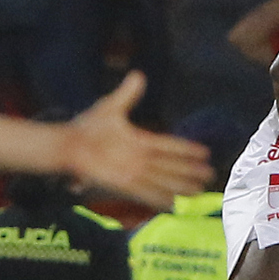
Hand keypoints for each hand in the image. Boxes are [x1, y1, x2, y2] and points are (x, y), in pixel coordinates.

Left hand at [56, 74, 214, 209]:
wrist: (68, 146)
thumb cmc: (87, 128)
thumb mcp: (110, 108)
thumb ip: (127, 93)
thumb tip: (139, 75)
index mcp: (141, 141)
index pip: (169, 145)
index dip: (187, 150)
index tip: (204, 152)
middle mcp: (141, 159)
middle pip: (172, 167)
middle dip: (191, 171)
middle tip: (210, 175)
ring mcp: (134, 172)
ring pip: (164, 181)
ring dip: (182, 186)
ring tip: (199, 191)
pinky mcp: (123, 184)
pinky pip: (146, 193)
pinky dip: (160, 199)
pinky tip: (173, 204)